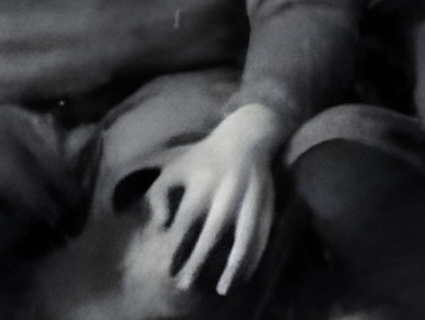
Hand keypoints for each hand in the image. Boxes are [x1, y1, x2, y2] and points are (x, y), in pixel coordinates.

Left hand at [146, 104, 287, 296]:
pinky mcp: (267, 202)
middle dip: (199, 262)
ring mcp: (250, 199)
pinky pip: (263, 234)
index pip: (186, 225)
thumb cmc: (204, 156)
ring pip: (243, 237)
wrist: (247, 135)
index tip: (170, 271)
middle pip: (212, 234)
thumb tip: (160, 227)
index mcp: (202, 185)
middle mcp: (226, 193)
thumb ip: (157, 196)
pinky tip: (245, 273)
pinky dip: (255, 256)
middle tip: (186, 286)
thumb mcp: (174, 169)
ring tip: (224, 288)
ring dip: (234, 265)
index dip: (177, 250)